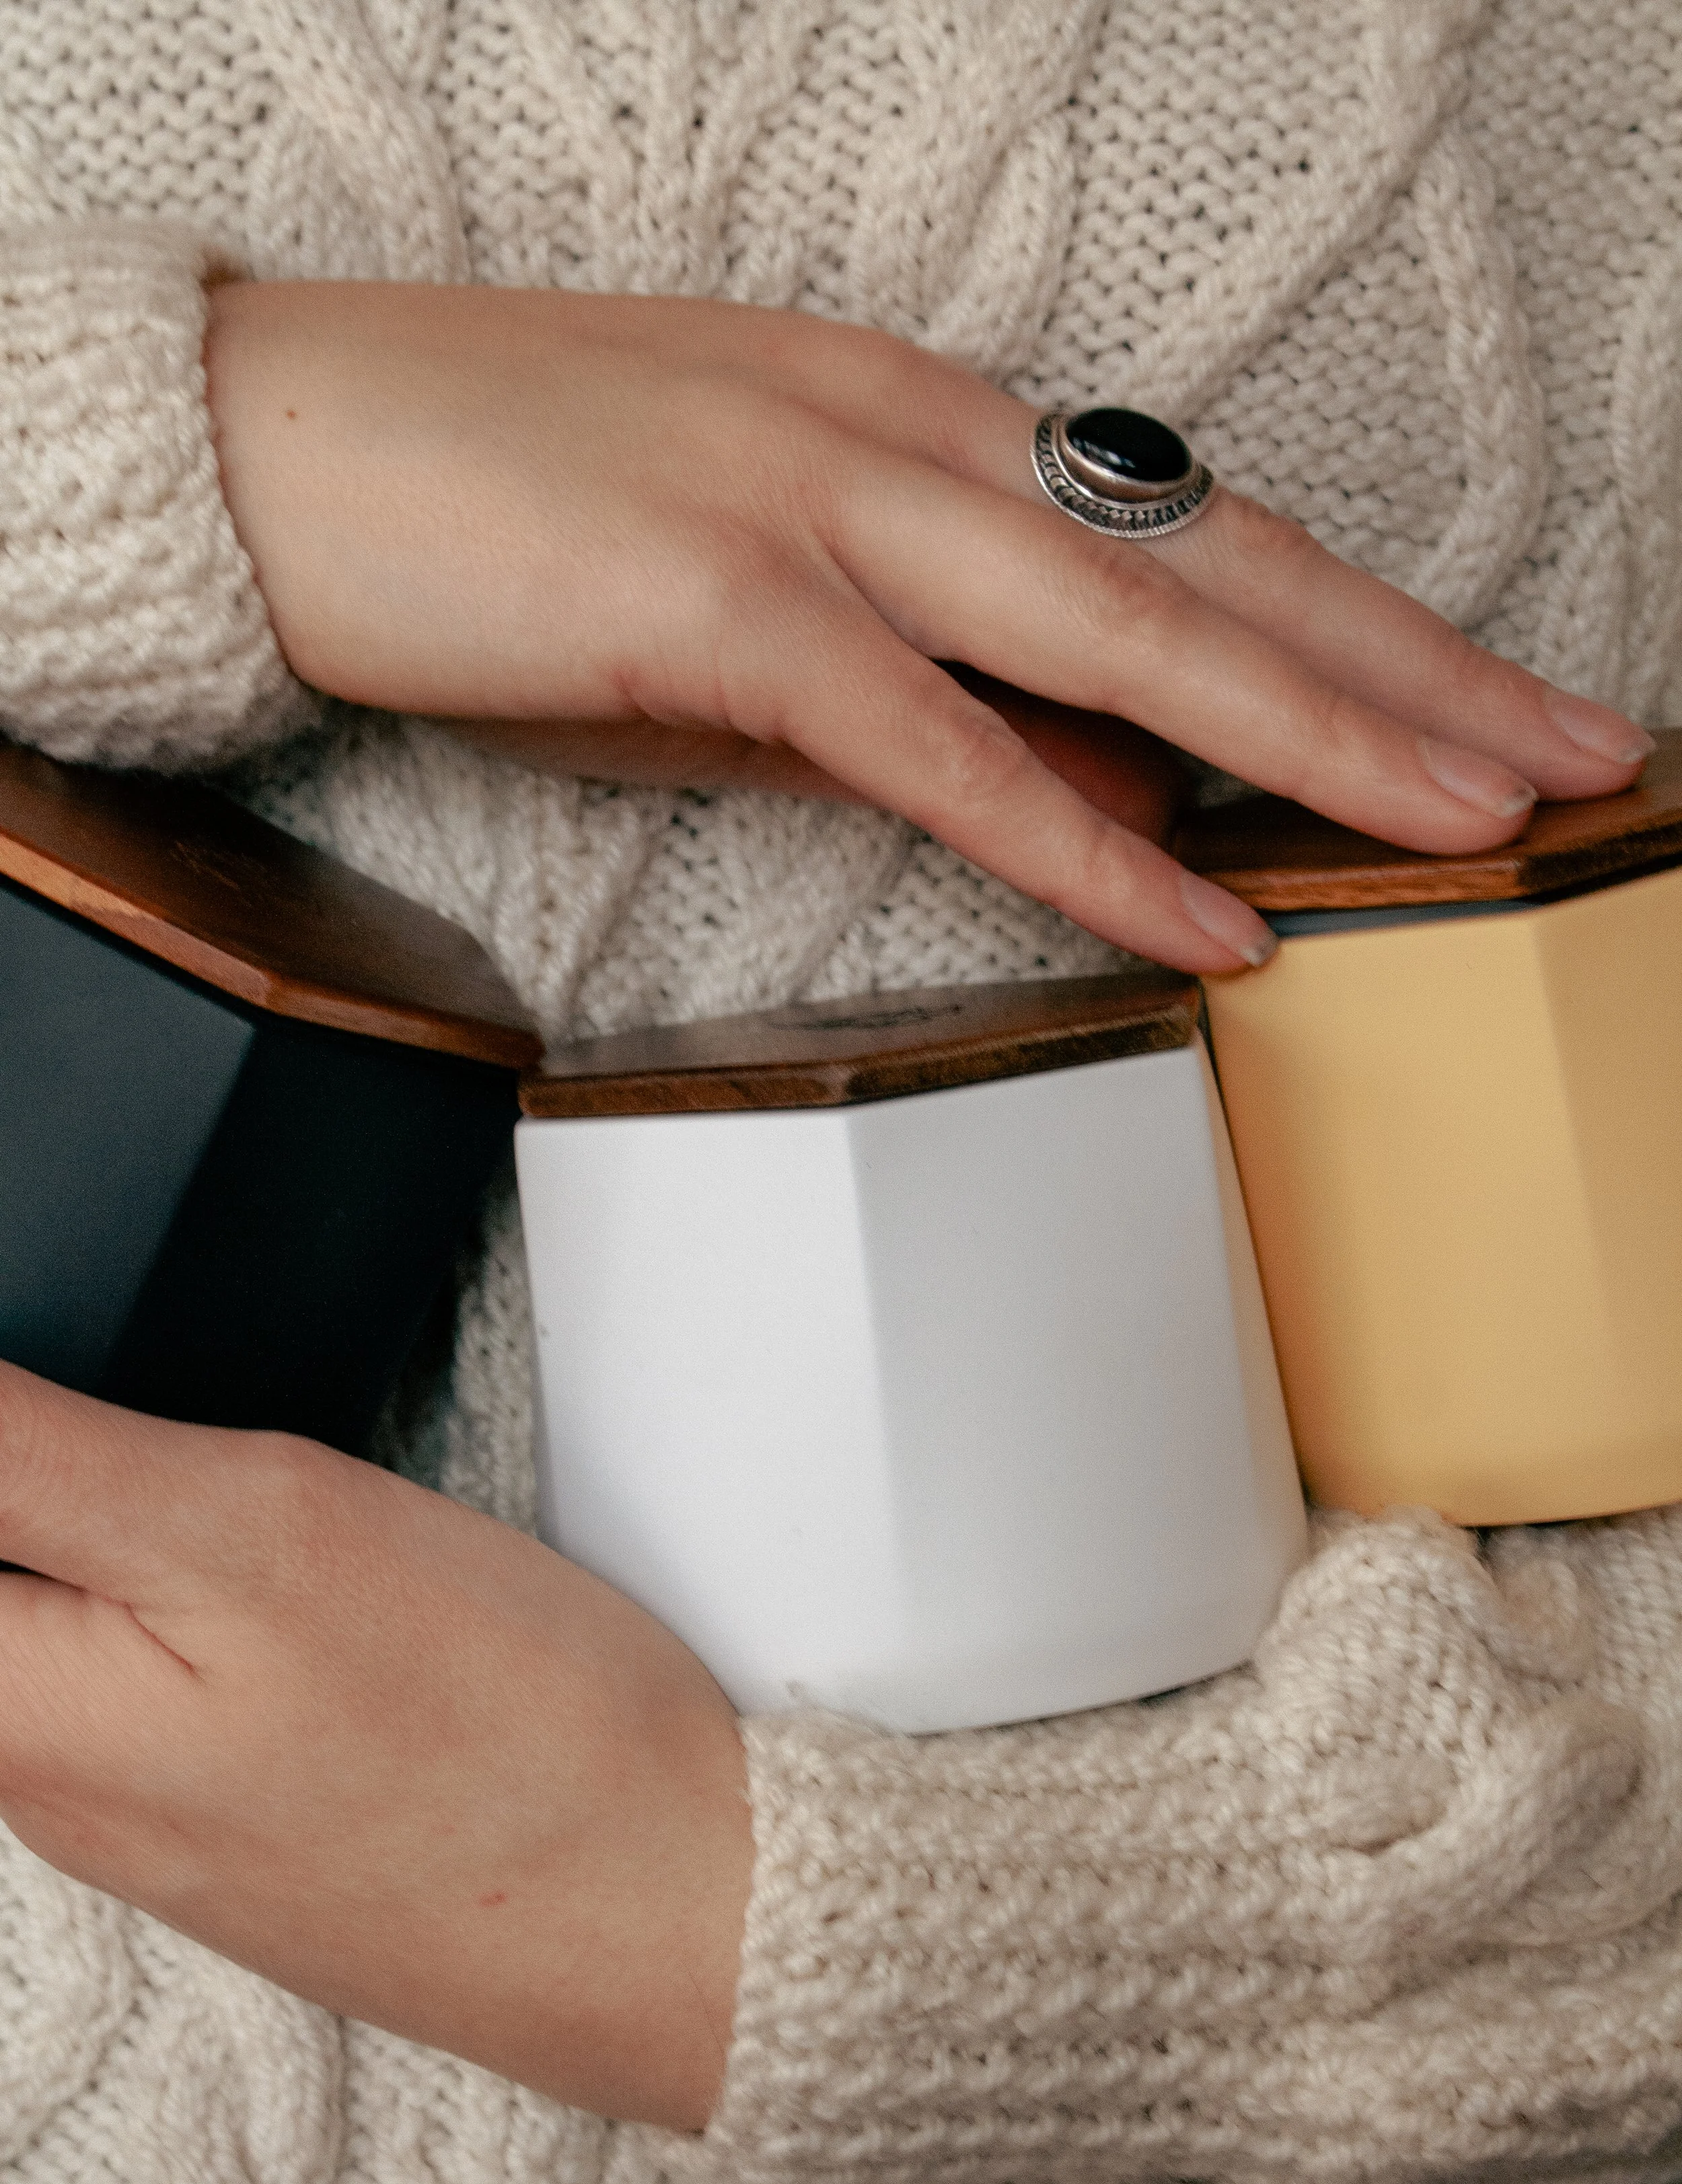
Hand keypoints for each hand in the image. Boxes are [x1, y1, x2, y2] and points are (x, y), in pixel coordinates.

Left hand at [0, 1364, 751, 2130]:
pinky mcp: (247, 1822)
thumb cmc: (503, 1743)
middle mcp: (55, 1792)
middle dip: (74, 1493)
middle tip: (197, 1464)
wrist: (685, 1920)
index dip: (25, 1456)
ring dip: (139, 1539)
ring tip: (264, 1511)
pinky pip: (169, 1683)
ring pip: (74, 1629)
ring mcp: (154, 1818)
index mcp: (15, 1723)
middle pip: (3, 1583)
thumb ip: (31, 1458)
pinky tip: (315, 1596)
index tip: (122, 1452)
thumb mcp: (251, 1533)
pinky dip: (213, 1605)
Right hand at [202, 283, 1652, 975]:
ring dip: (1320, 737)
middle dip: (1416, 669)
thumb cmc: (504, 513)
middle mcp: (902, 437)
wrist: (272, 444)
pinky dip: (1090, 842)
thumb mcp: (753, 597)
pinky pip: (945, 751)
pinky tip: (1213, 922)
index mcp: (918, 413)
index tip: (1484, 693)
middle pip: (1215, 561)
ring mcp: (818, 510)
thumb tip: (1089, 787)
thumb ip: (931, 685)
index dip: (1359, 612)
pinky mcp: (721, 613)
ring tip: (1476, 821)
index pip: (1188, 520)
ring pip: (1128, 631)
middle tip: (1574, 750)